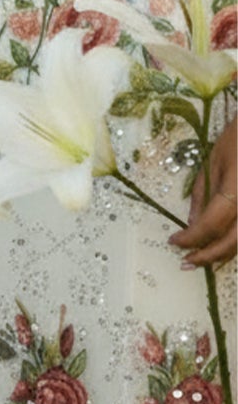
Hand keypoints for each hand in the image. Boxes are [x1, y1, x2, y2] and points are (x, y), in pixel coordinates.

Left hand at [172, 119, 236, 267]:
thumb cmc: (237, 141)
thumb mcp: (213, 164)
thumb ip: (203, 196)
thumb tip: (192, 224)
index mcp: (237, 190)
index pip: (212, 224)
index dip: (192, 237)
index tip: (173, 241)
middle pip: (233, 241)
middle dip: (208, 256)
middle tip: (186, 262)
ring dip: (225, 253)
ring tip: (203, 258)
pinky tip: (223, 245)